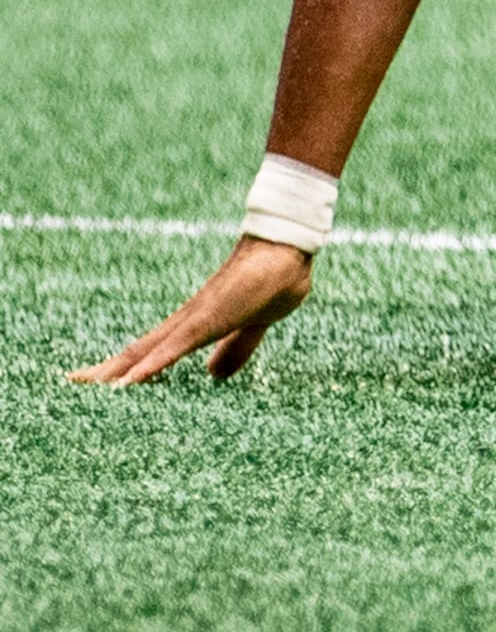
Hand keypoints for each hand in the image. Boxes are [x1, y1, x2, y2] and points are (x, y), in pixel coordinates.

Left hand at [68, 237, 314, 386]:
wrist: (286, 247)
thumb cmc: (275, 278)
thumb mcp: (254, 324)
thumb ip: (236, 347)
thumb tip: (215, 374)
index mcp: (197, 322)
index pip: (151, 348)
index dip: (125, 364)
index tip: (98, 378)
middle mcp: (186, 320)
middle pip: (137, 349)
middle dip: (106, 368)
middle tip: (72, 381)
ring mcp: (194, 319)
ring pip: (145, 350)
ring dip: (116, 370)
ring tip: (86, 383)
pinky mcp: (206, 321)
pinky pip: (172, 350)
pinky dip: (148, 368)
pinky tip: (128, 384)